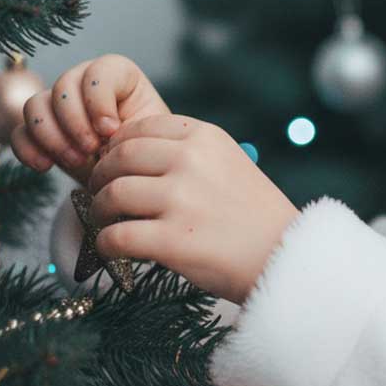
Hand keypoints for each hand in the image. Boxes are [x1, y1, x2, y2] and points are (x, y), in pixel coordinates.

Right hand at [10, 54, 170, 187]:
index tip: (111, 130)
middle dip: (75, 122)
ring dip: (52, 136)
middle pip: (63, 86)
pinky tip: (45, 166)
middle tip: (91, 150)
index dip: (99, 100)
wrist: (132, 177)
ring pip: (35, 105)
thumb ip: (132, 127)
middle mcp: (84, 83)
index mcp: (119, 76)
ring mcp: (58, 105)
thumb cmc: (146, 151)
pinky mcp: (40, 131)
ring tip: (76, 161)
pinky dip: (28, 149)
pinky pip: (19, 132)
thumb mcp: (149, 136)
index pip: (99, 71)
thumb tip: (106, 133)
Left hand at [85, 113, 300, 304]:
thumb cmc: (255, 215)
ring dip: (100, 211)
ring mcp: (181, 200)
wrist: (286, 256)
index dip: (118, 147)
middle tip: (100, 194)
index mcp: (206, 137)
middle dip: (101, 177)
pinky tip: (113, 249)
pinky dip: (106, 245)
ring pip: (112, 195)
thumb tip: (128, 154)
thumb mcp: (230, 163)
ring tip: (108, 222)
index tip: (115, 165)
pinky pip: (115, 237)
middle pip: (119, 158)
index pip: (140, 128)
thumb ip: (189, 153)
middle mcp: (191, 161)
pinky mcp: (172, 240)